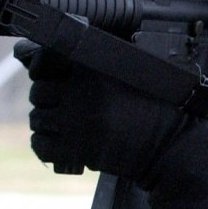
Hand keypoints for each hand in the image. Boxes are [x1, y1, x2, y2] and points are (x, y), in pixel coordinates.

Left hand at [15, 41, 190, 184]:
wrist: (170, 146)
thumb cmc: (157, 108)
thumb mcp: (133, 73)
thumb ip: (100, 62)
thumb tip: (54, 57)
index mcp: (95, 71)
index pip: (47, 61)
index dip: (44, 68)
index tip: (50, 75)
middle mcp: (82, 95)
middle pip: (39, 92)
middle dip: (44, 97)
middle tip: (58, 103)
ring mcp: (77, 124)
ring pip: (38, 119)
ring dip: (44, 121)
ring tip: (58, 124)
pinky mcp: (78, 151)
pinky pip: (42, 146)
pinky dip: (42, 144)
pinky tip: (54, 143)